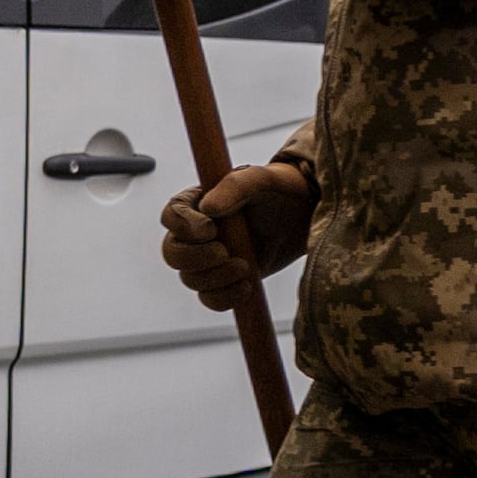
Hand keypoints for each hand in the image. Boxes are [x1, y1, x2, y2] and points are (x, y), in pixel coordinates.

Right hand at [157, 160, 311, 312]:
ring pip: (191, 279)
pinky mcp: (225, 280)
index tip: (210, 230)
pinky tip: (246, 286)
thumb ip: (236, 186)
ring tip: (245, 267)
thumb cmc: (281, 190)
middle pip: (173, 253)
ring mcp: (210, 258)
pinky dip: (224, 297)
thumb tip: (208, 207)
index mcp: (198, 202)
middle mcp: (197, 232)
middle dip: (196, 258)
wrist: (305, 216)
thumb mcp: (263, 180)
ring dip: (215, 278)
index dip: (183, 226)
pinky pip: (210, 298)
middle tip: (224, 252)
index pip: (171, 215)